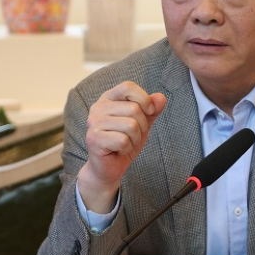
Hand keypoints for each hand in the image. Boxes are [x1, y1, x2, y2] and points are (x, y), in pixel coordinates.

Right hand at [78, 82, 167, 212]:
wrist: (109, 167)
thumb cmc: (125, 142)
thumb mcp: (143, 123)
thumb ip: (152, 110)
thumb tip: (161, 98)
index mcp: (108, 98)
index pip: (128, 87)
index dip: (144, 99)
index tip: (150, 112)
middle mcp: (98, 107)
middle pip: (134, 108)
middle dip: (141, 126)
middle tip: (131, 136)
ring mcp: (93, 123)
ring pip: (130, 125)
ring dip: (135, 139)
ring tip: (125, 143)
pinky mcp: (93, 139)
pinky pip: (123, 140)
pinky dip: (127, 148)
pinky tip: (118, 150)